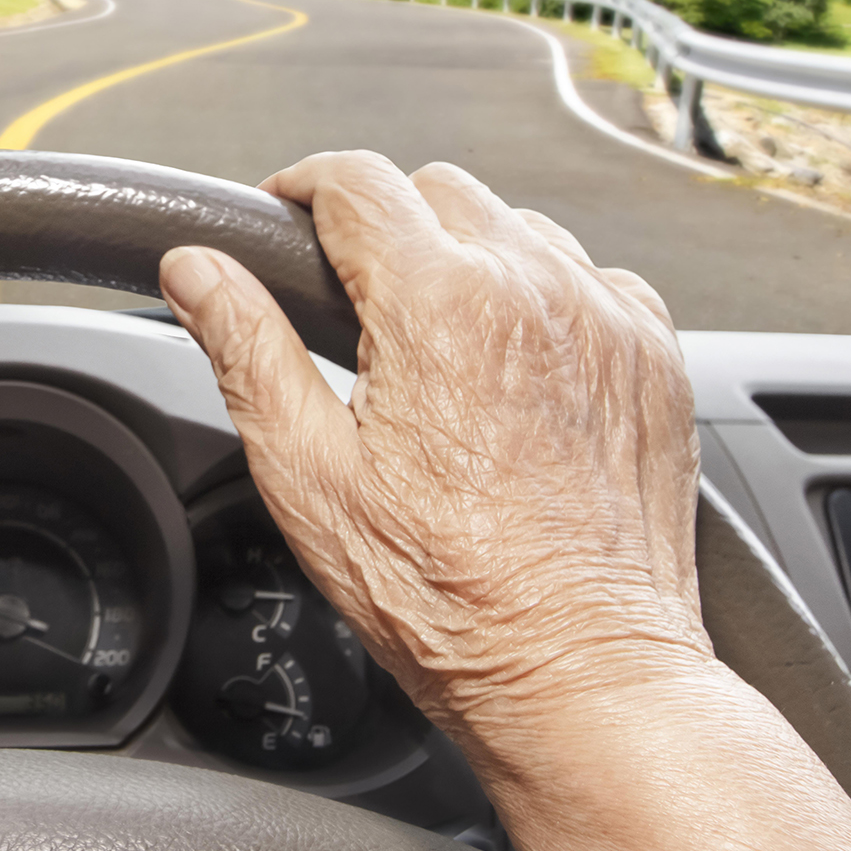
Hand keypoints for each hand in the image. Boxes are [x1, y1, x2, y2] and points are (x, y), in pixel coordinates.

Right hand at [159, 151, 711, 740]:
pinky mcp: (654, 357)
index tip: (281, 214)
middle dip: (380, 222)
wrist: (579, 669)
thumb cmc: (447, 596)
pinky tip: (510, 364)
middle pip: (436, 189)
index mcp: (440, 305)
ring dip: (463, 254)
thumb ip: (246, 349)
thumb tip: (196, 272)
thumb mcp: (308, 474)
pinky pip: (590, 277)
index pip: (355, 181)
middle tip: (345, 296)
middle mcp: (535, 290)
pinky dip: (543, 295)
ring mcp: (607, 319)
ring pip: (516, 226)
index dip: (299, 187)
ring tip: (429, 339)